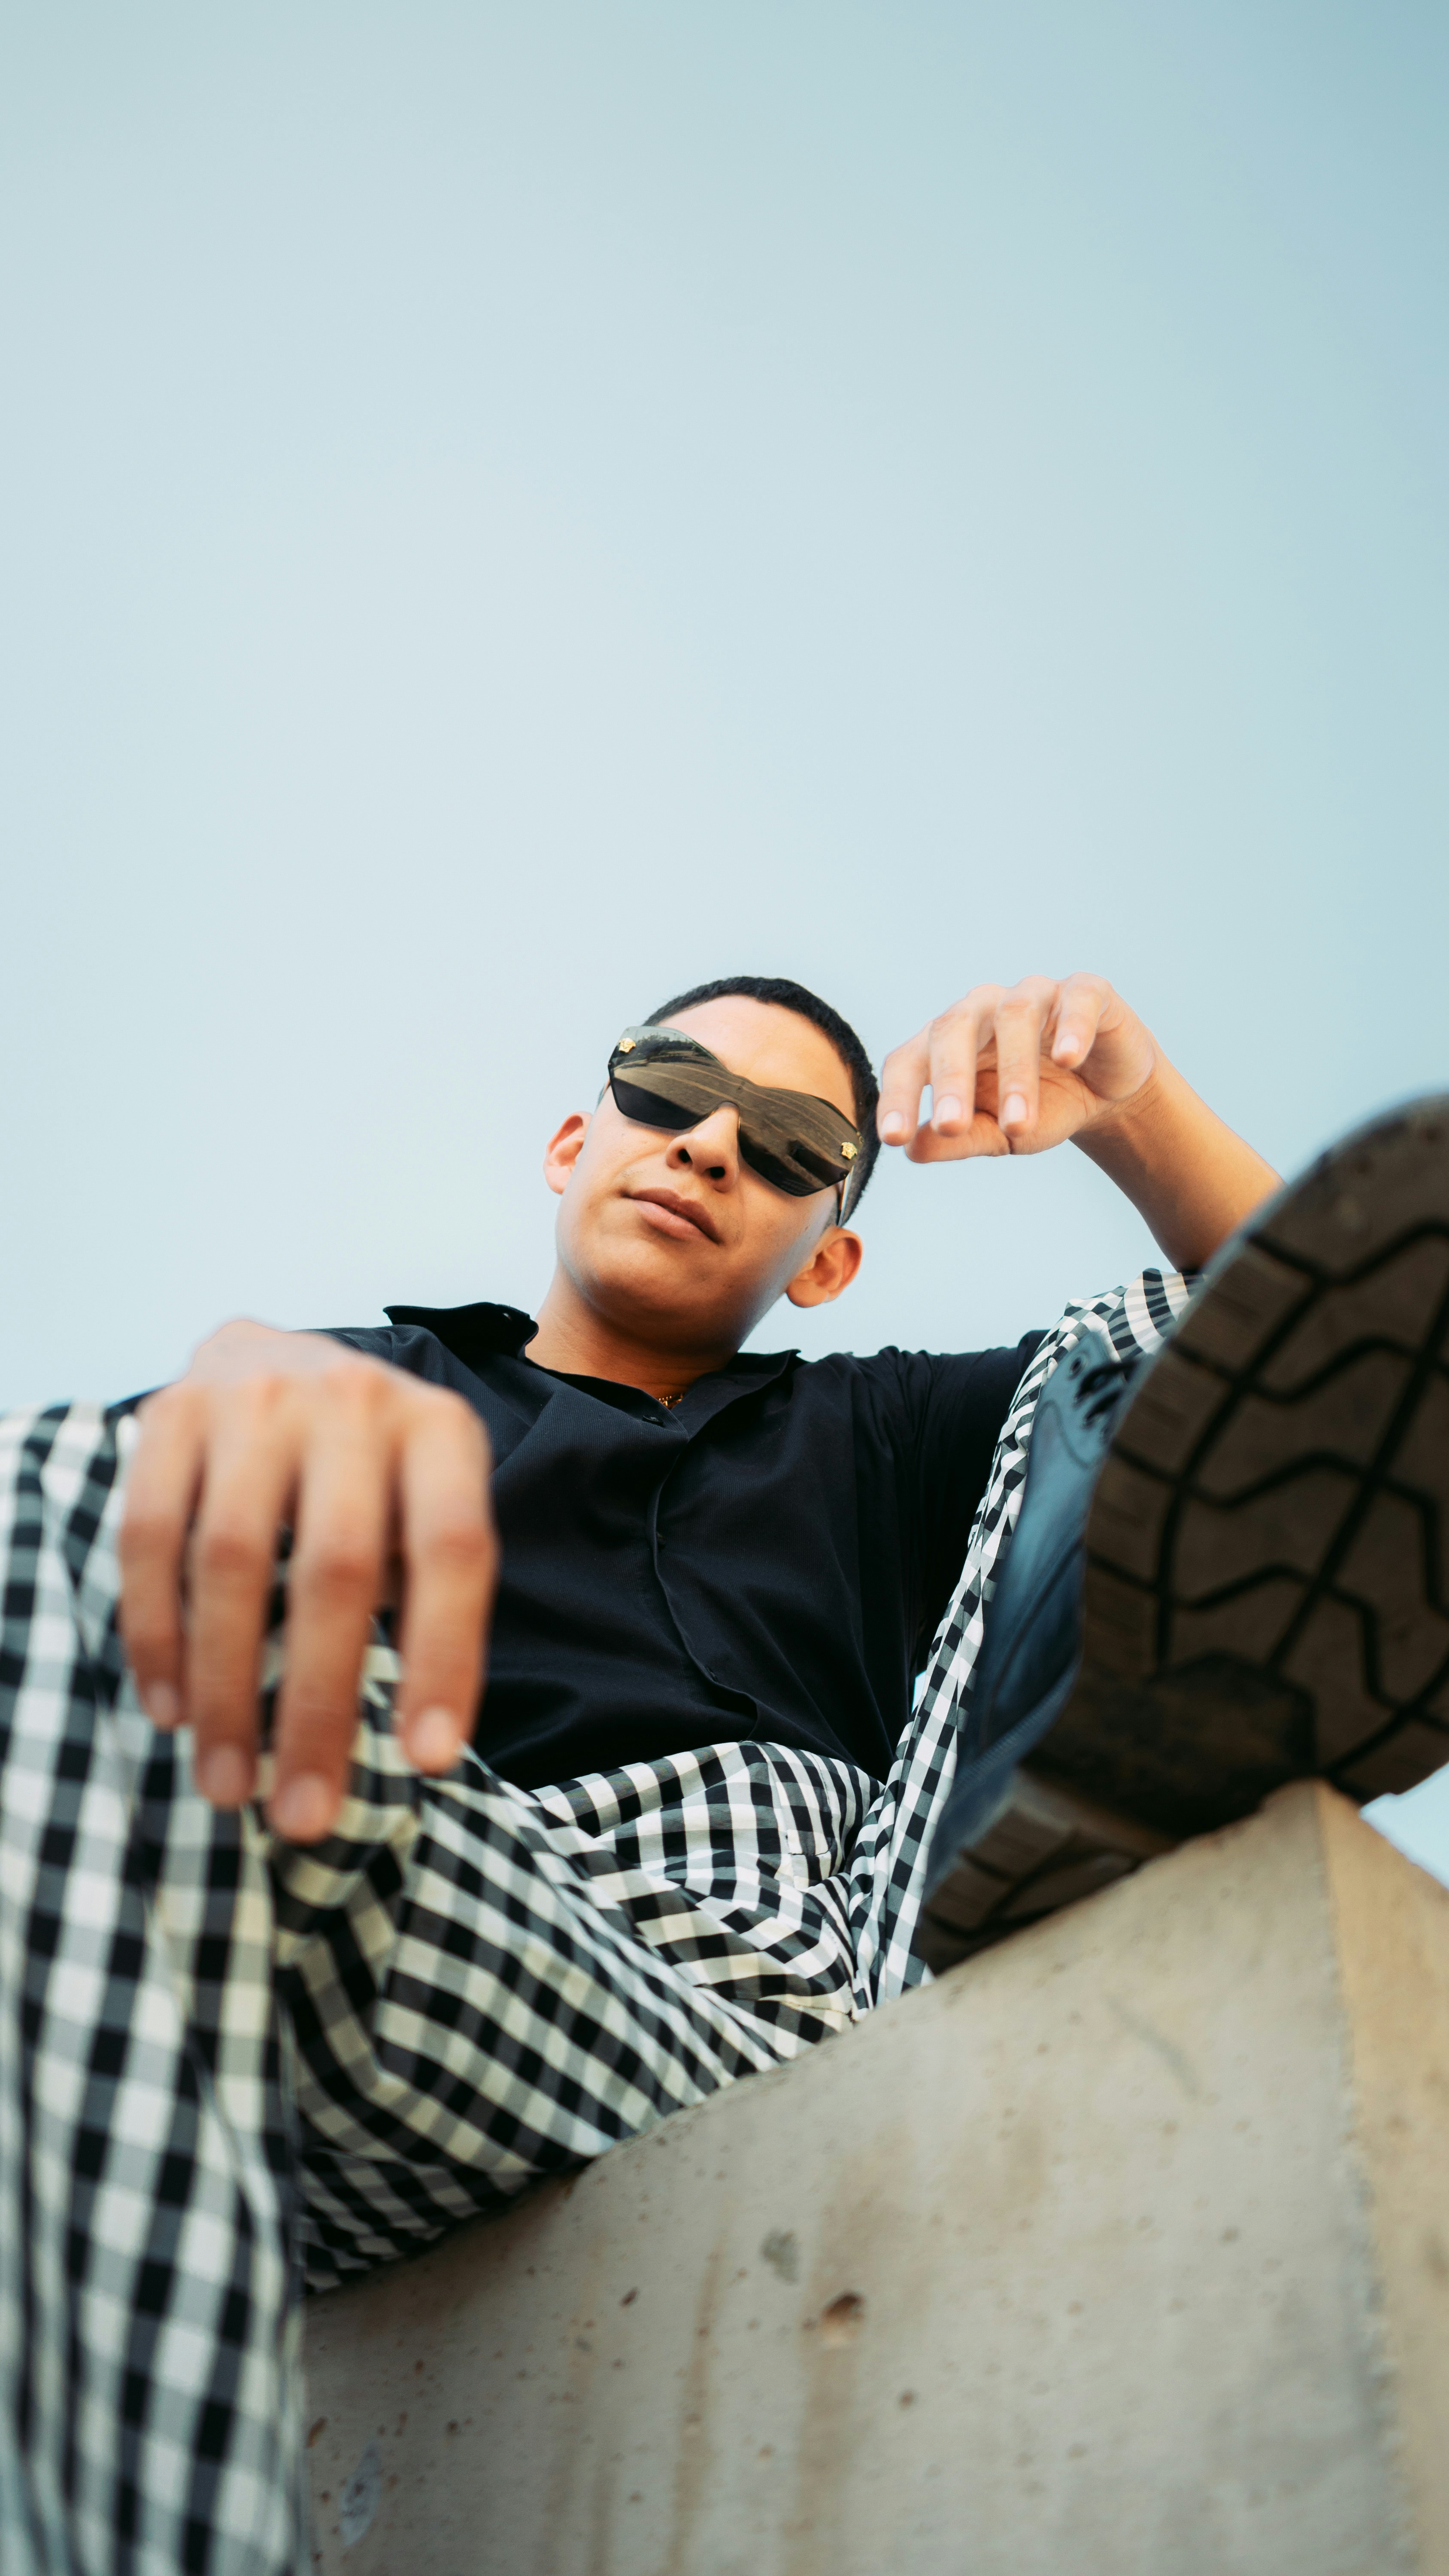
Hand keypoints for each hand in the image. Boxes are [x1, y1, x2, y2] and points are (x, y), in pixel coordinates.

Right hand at [118, 1321, 496, 1840]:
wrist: (273, 1358)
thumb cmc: (366, 1467)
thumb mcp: (426, 1500)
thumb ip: (429, 1591)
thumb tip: (423, 1743)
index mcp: (439, 1426)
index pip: (453, 1550)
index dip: (445, 1659)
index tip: (429, 1763)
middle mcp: (352, 1398)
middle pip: (337, 1568)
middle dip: (320, 1708)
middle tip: (307, 1816)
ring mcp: (254, 1398)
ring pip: (232, 1560)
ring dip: (227, 1691)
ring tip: (231, 1785)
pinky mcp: (170, 1412)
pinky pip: (151, 1538)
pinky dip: (158, 1635)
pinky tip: (173, 1711)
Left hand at [877, 973, 1157, 1160]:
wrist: (1104, 1092)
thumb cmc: (1041, 1107)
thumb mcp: (998, 1133)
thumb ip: (958, 1140)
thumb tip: (912, 1150)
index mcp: (948, 1043)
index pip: (909, 1060)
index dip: (898, 1096)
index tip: (894, 1139)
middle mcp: (984, 1010)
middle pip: (953, 1028)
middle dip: (951, 1079)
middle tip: (952, 1126)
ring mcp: (1035, 995)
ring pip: (1015, 1015)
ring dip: (1015, 1072)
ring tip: (1019, 1123)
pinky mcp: (1086, 992)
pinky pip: (1076, 999)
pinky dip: (1072, 1027)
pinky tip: (1069, 1059)